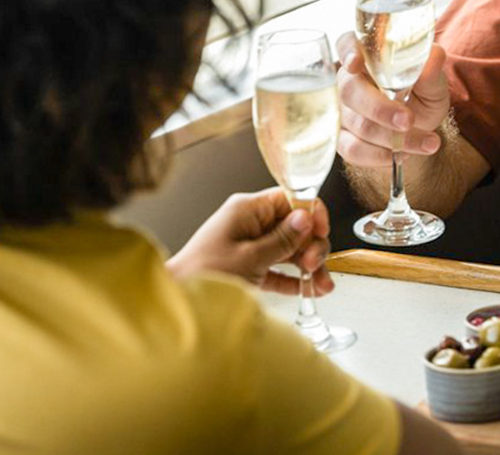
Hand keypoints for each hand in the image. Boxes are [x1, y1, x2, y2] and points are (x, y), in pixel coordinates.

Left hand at [167, 188, 334, 295]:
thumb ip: (282, 239)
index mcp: (247, 210)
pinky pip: (278, 267)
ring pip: (289, 248)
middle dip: (311, 245)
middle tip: (314, 265)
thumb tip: (306, 218)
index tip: (322, 233)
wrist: (177, 300)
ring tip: (321, 286)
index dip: (311, 214)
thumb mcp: (250, 257)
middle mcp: (250, 223)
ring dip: (309, 265)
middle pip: (294, 226)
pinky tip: (309, 289)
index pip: (289, 199)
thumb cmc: (205, 275)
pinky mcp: (248, 266)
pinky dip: (294, 278)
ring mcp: (249, 244)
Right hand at [335, 33, 449, 167]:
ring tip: (428, 142)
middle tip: (408, 120)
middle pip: (350, 91)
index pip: (346, 44)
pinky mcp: (343, 139)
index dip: (347, 52)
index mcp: (367, 57)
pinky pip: (353, 150)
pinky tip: (401, 155)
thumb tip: (434, 55)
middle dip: (380, 109)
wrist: (420, 128)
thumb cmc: (422, 94)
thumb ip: (431, 70)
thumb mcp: (432, 82)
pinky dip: (379, 156)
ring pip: (359, 124)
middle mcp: (348, 81)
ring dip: (394, 138)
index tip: (356, 63)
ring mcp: (342, 111)